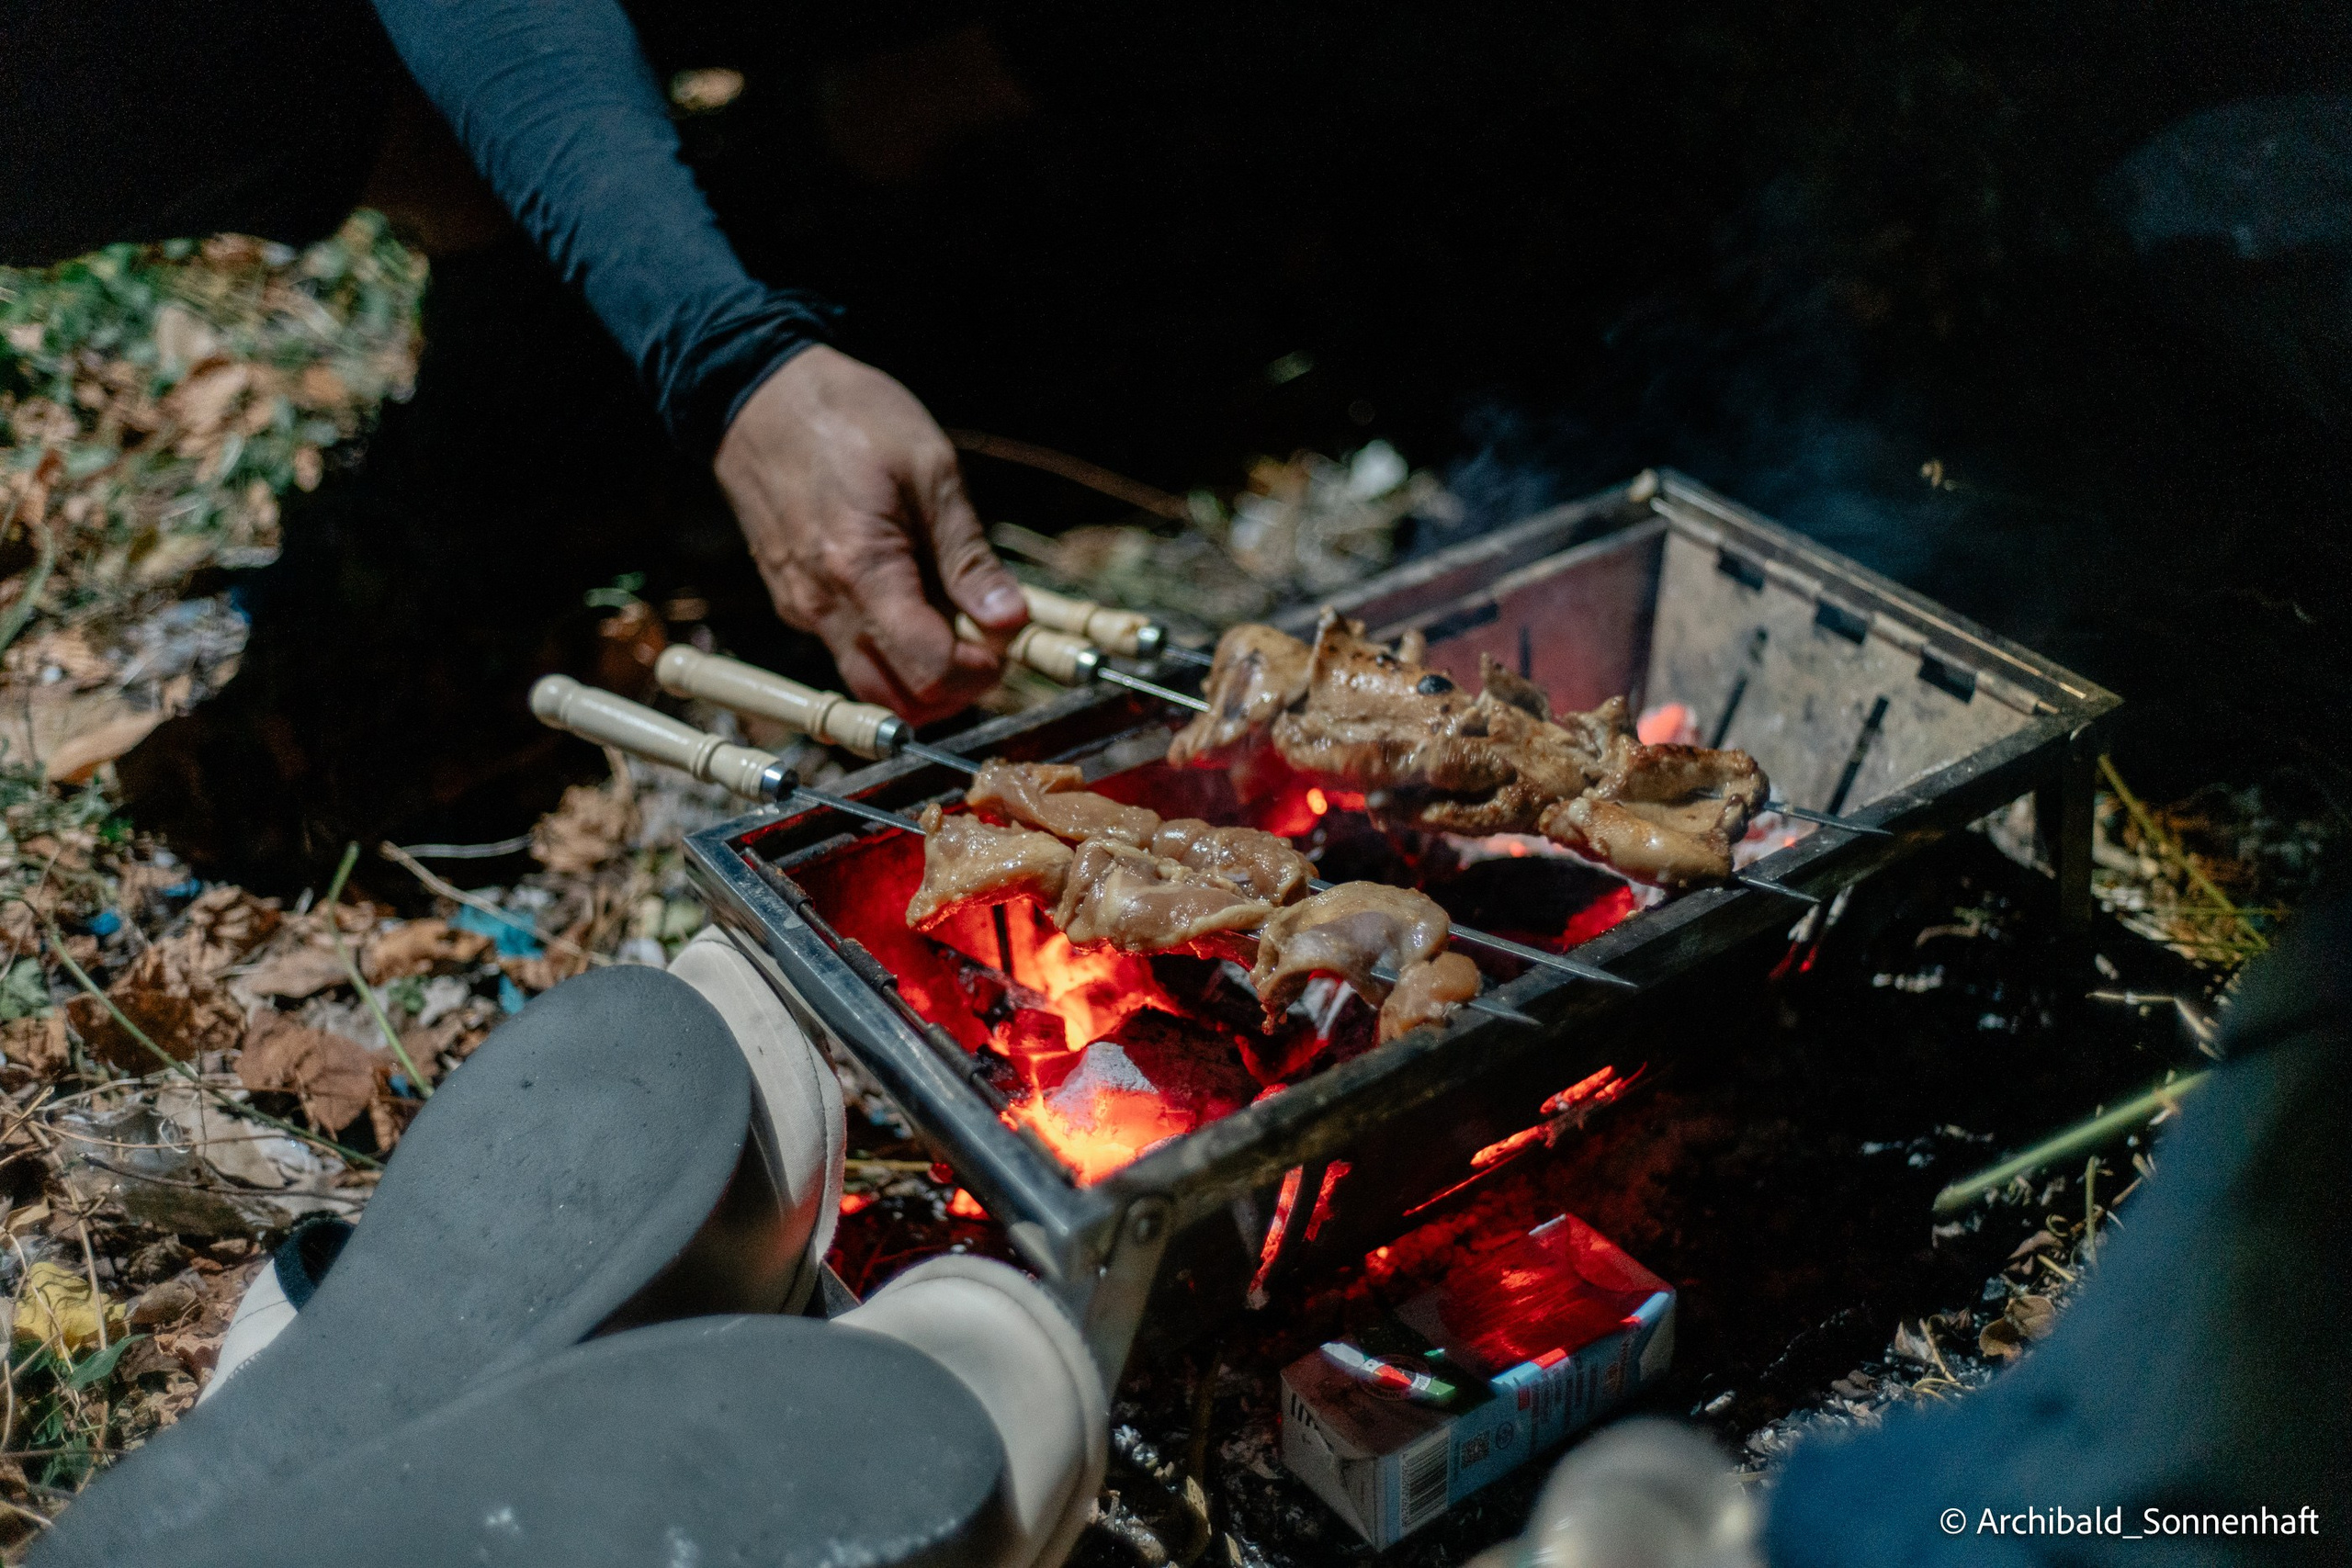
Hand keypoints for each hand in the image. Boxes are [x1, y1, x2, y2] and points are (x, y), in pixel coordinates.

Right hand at [715, 346, 1026, 721]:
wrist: (758, 393)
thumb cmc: (851, 416)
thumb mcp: (931, 471)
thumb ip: (968, 556)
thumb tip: (1010, 621)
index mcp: (862, 570)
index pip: (927, 670)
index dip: (978, 671)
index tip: (1004, 638)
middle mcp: (821, 605)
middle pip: (895, 698)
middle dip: (952, 687)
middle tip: (986, 642)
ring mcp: (800, 608)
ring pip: (868, 681)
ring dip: (919, 672)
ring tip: (953, 618)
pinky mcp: (792, 601)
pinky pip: (845, 649)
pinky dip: (888, 647)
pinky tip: (913, 598)